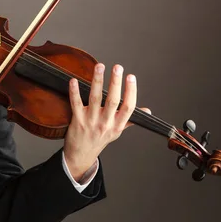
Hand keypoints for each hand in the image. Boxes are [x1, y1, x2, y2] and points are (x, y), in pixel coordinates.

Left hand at [63, 63, 150, 180]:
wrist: (81, 154)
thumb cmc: (99, 140)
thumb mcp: (117, 132)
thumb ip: (129, 119)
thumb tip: (146, 111)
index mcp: (117, 125)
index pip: (128, 107)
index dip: (131, 91)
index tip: (131, 77)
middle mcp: (106, 123)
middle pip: (113, 101)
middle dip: (116, 83)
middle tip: (118, 67)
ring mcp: (91, 121)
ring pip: (95, 99)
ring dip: (97, 81)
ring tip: (100, 66)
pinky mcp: (77, 120)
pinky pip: (76, 103)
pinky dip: (74, 92)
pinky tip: (74, 80)